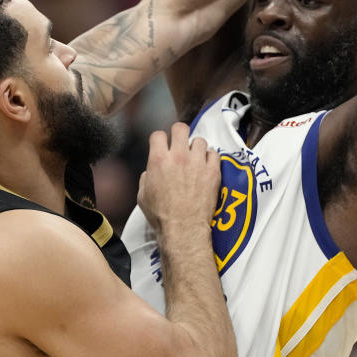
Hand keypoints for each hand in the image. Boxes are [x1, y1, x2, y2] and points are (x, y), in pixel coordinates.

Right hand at [138, 122, 220, 237]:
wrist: (183, 228)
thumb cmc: (162, 216)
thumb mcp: (142, 196)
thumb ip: (146, 178)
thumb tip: (150, 172)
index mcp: (158, 160)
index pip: (158, 134)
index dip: (159, 139)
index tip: (162, 144)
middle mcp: (178, 157)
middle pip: (181, 128)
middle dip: (179, 133)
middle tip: (180, 142)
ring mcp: (197, 163)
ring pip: (199, 140)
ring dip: (196, 147)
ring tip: (195, 157)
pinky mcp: (213, 171)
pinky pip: (215, 154)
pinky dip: (210, 158)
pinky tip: (207, 166)